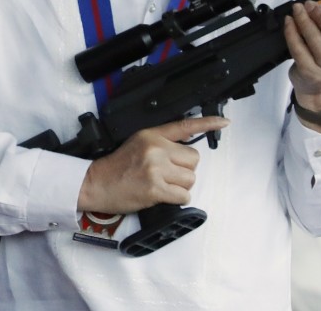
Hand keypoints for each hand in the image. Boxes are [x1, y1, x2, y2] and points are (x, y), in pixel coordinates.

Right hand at [77, 116, 228, 214]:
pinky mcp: (155, 189)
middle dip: (185, 169)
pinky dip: (178, 199)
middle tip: (167, 174)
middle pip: (194, 160)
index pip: (185, 126)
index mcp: (153, 135)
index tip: (224, 122)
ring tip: (163, 185)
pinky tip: (164, 196)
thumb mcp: (138, 142)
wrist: (96, 183)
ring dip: (181, 186)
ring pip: (190, 179)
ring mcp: (156, 169)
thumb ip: (162, 141)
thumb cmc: (117, 166)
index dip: (208, 123)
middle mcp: (156, 149)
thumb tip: (186, 147)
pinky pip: (183, 195)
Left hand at [284, 0, 320, 109]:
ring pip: (313, 37)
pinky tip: (289, 21)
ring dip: (303, 19)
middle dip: (319, 13)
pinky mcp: (310, 72)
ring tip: (297, 9)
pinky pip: (298, 47)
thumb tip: (317, 7)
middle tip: (309, 6)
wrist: (318, 88)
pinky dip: (291, 31)